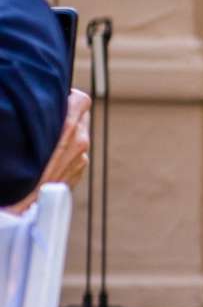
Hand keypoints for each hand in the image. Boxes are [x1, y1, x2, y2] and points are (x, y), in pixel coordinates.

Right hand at [10, 90, 88, 214]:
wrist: (17, 210)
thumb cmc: (16, 174)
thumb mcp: (20, 138)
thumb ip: (33, 118)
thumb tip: (28, 107)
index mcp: (69, 129)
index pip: (81, 99)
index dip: (66, 96)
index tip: (50, 99)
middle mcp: (81, 142)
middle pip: (81, 116)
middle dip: (64, 114)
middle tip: (42, 118)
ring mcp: (82, 160)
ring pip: (78, 136)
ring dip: (63, 134)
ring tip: (40, 141)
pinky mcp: (77, 174)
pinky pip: (74, 155)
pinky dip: (63, 152)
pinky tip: (43, 159)